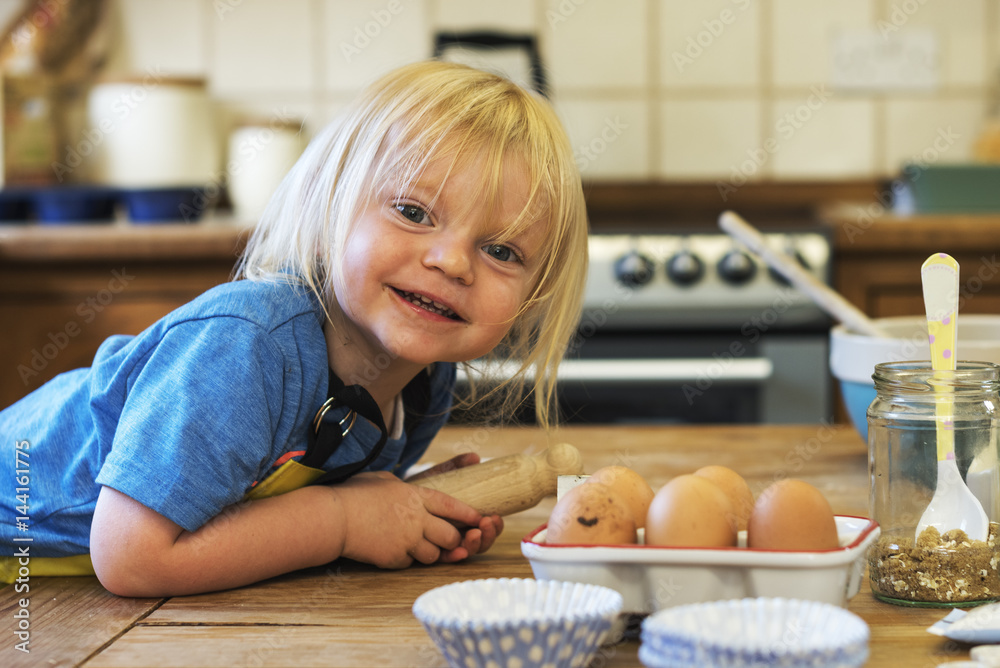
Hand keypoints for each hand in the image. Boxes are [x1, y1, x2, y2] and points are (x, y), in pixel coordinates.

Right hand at [332, 471, 485, 568]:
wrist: (333, 517)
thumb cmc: (353, 494)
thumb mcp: (383, 480)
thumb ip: (402, 486)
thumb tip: (408, 488)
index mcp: (415, 496)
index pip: (451, 505)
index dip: (468, 514)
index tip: (479, 518)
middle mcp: (416, 519)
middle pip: (450, 535)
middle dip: (454, 540)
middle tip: (450, 539)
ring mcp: (406, 540)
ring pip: (434, 554)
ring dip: (432, 552)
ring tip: (419, 546)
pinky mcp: (394, 558)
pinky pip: (410, 563)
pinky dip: (407, 559)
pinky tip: (395, 551)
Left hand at [403, 452, 503, 559]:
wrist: (391, 499)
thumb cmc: (417, 490)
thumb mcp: (438, 477)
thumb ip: (455, 466)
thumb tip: (474, 457)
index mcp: (463, 518)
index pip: (484, 526)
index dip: (494, 525)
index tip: (495, 517)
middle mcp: (456, 533)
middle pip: (480, 541)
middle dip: (488, 535)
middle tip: (487, 524)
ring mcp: (443, 543)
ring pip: (466, 550)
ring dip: (475, 545)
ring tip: (474, 534)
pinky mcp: (429, 550)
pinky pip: (445, 558)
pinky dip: (455, 557)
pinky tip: (459, 551)